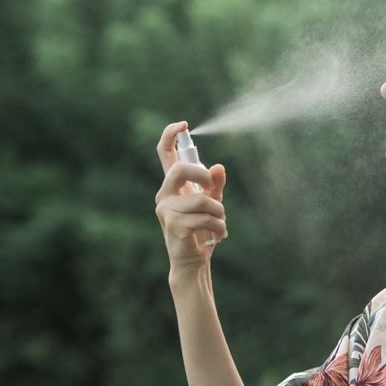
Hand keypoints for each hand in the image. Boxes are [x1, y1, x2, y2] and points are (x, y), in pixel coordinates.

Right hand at [155, 121, 227, 270]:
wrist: (194, 260)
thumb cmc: (202, 229)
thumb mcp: (213, 202)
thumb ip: (215, 184)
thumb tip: (218, 167)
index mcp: (173, 186)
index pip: (165, 154)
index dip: (170, 136)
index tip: (183, 125)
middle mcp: (165, 195)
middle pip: (179, 170)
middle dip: (202, 176)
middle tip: (214, 189)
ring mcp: (166, 210)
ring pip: (200, 199)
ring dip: (218, 212)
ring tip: (220, 224)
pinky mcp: (173, 225)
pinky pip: (204, 218)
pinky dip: (218, 226)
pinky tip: (219, 235)